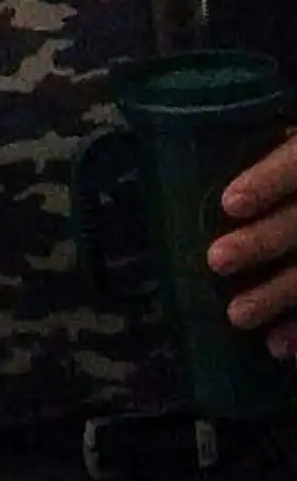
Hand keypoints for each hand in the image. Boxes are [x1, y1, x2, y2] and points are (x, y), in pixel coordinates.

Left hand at [207, 130, 296, 353]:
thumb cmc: (293, 159)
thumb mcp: (286, 134)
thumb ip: (262, 139)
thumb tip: (193, 131)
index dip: (268, 182)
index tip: (229, 203)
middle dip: (261, 243)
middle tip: (215, 261)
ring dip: (278, 296)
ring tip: (236, 317)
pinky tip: (277, 349)